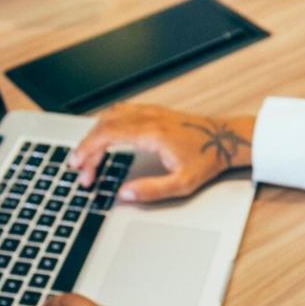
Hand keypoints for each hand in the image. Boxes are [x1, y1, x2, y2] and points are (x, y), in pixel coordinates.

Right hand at [69, 103, 254, 202]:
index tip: (77, 164)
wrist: (227, 139)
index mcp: (151, 133)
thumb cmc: (208, 159)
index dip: (87, 149)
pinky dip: (108, 123)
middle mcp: (149, 118)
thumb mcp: (182, 184)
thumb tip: (125, 195)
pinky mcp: (156, 112)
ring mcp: (152, 112)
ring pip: (112, 115)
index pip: (107, 135)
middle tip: (81, 169)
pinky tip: (106, 135)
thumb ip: (151, 190)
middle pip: (105, 125)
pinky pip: (123, 110)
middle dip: (87, 146)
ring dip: (96, 133)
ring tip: (89, 154)